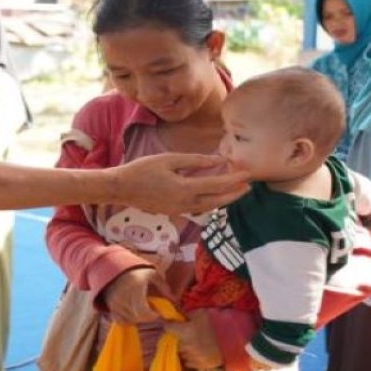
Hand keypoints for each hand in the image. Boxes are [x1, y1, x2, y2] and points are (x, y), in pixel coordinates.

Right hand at [102, 267, 164, 323]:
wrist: (114, 266)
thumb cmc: (136, 270)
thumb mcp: (151, 273)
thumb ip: (163, 286)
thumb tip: (173, 299)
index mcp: (135, 288)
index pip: (143, 311)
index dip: (152, 315)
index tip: (157, 313)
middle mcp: (123, 296)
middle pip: (137, 317)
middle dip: (147, 318)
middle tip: (151, 312)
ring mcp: (115, 302)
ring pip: (129, 320)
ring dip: (138, 318)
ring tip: (142, 310)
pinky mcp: (110, 306)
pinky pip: (120, 320)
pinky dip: (128, 320)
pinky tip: (133, 313)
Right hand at [112, 154, 248, 215]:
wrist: (121, 188)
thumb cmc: (142, 170)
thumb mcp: (169, 159)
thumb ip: (194, 161)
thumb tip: (216, 159)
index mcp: (185, 189)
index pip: (217, 184)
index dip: (234, 179)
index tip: (247, 173)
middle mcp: (185, 203)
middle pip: (218, 200)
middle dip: (235, 193)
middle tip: (249, 185)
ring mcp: (180, 210)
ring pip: (209, 207)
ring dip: (225, 199)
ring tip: (237, 191)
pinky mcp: (175, 211)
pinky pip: (199, 208)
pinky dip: (211, 202)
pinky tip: (215, 195)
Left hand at [163, 309, 223, 368]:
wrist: (233, 342)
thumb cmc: (216, 324)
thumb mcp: (201, 313)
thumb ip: (187, 314)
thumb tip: (180, 317)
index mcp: (184, 331)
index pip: (167, 328)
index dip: (169, 325)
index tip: (172, 324)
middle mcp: (185, 346)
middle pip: (172, 342)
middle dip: (175, 337)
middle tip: (182, 333)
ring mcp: (191, 357)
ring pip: (179, 352)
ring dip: (182, 348)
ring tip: (190, 343)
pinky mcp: (198, 365)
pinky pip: (187, 361)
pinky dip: (189, 356)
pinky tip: (196, 351)